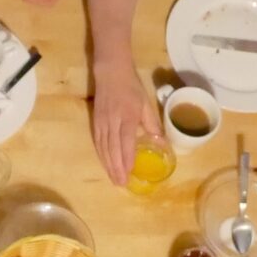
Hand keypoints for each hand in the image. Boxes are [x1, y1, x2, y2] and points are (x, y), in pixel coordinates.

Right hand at [91, 63, 162, 184]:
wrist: (110, 72)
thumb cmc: (131, 87)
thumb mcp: (146, 103)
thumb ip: (152, 124)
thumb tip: (161, 143)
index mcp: (127, 117)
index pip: (126, 141)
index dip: (127, 158)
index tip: (129, 172)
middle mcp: (113, 122)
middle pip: (113, 149)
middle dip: (116, 167)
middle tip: (121, 184)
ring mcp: (102, 122)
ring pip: (104, 148)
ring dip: (108, 165)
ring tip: (113, 179)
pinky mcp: (95, 122)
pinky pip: (98, 142)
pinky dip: (101, 155)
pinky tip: (105, 164)